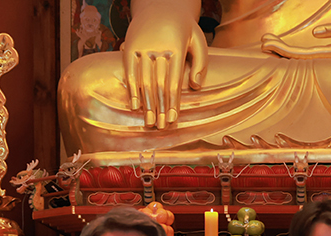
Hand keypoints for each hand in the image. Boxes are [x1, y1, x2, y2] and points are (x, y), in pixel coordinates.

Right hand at [119, 10, 207, 128]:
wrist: (160, 3)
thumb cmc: (183, 27)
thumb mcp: (198, 39)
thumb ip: (201, 63)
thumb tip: (196, 87)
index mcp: (176, 47)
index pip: (173, 81)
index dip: (172, 102)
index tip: (172, 119)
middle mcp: (157, 47)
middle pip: (158, 84)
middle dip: (159, 108)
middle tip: (159, 127)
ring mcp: (142, 46)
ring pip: (143, 80)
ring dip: (146, 103)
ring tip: (148, 122)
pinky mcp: (129, 45)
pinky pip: (129, 70)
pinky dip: (132, 89)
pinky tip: (135, 105)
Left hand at [261, 15, 330, 57]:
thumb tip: (317, 32)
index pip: (304, 55)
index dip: (285, 50)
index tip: (267, 43)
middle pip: (301, 56)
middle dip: (280, 49)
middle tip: (262, 41)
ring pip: (307, 54)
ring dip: (287, 49)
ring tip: (269, 42)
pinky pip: (316, 52)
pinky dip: (300, 49)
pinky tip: (289, 48)